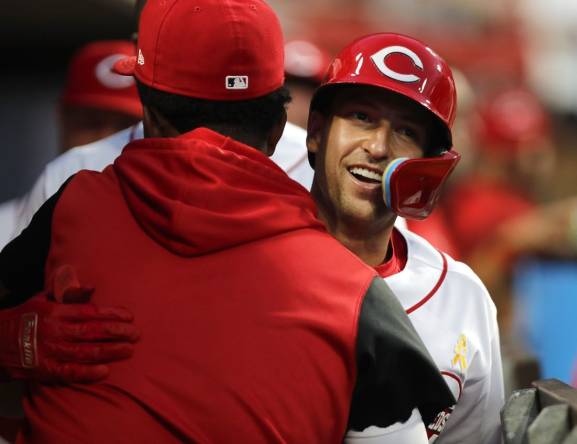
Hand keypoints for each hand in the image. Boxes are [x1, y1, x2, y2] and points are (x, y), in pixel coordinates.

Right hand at [0, 283, 138, 383]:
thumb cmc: (24, 318)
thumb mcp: (43, 300)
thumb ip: (68, 294)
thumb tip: (92, 287)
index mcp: (56, 311)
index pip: (91, 311)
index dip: (113, 313)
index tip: (130, 316)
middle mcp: (55, 330)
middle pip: (93, 331)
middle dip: (118, 332)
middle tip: (136, 334)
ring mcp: (50, 351)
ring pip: (86, 352)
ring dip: (110, 351)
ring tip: (129, 350)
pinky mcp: (44, 370)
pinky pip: (70, 372)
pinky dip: (88, 372)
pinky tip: (106, 371)